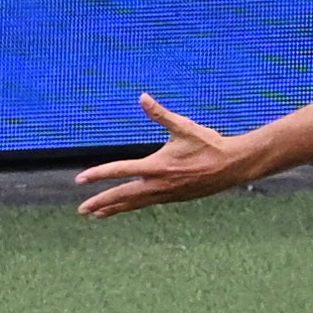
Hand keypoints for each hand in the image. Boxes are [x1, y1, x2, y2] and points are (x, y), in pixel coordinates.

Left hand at [74, 95, 258, 216]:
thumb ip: (159, 114)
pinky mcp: (174, 198)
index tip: (80, 179)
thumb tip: (142, 97)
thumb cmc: (208, 144)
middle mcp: (158, 185)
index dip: (98, 174)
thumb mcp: (183, 127)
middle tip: (81, 210)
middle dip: (100, 202)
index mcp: (157, 166)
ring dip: (114, 208)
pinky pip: (147, 204)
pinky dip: (133, 206)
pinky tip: (127, 206)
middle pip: (122, 196)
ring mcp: (166, 195)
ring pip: (134, 204)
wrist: (233, 166)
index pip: (120, 171)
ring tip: (97, 215)